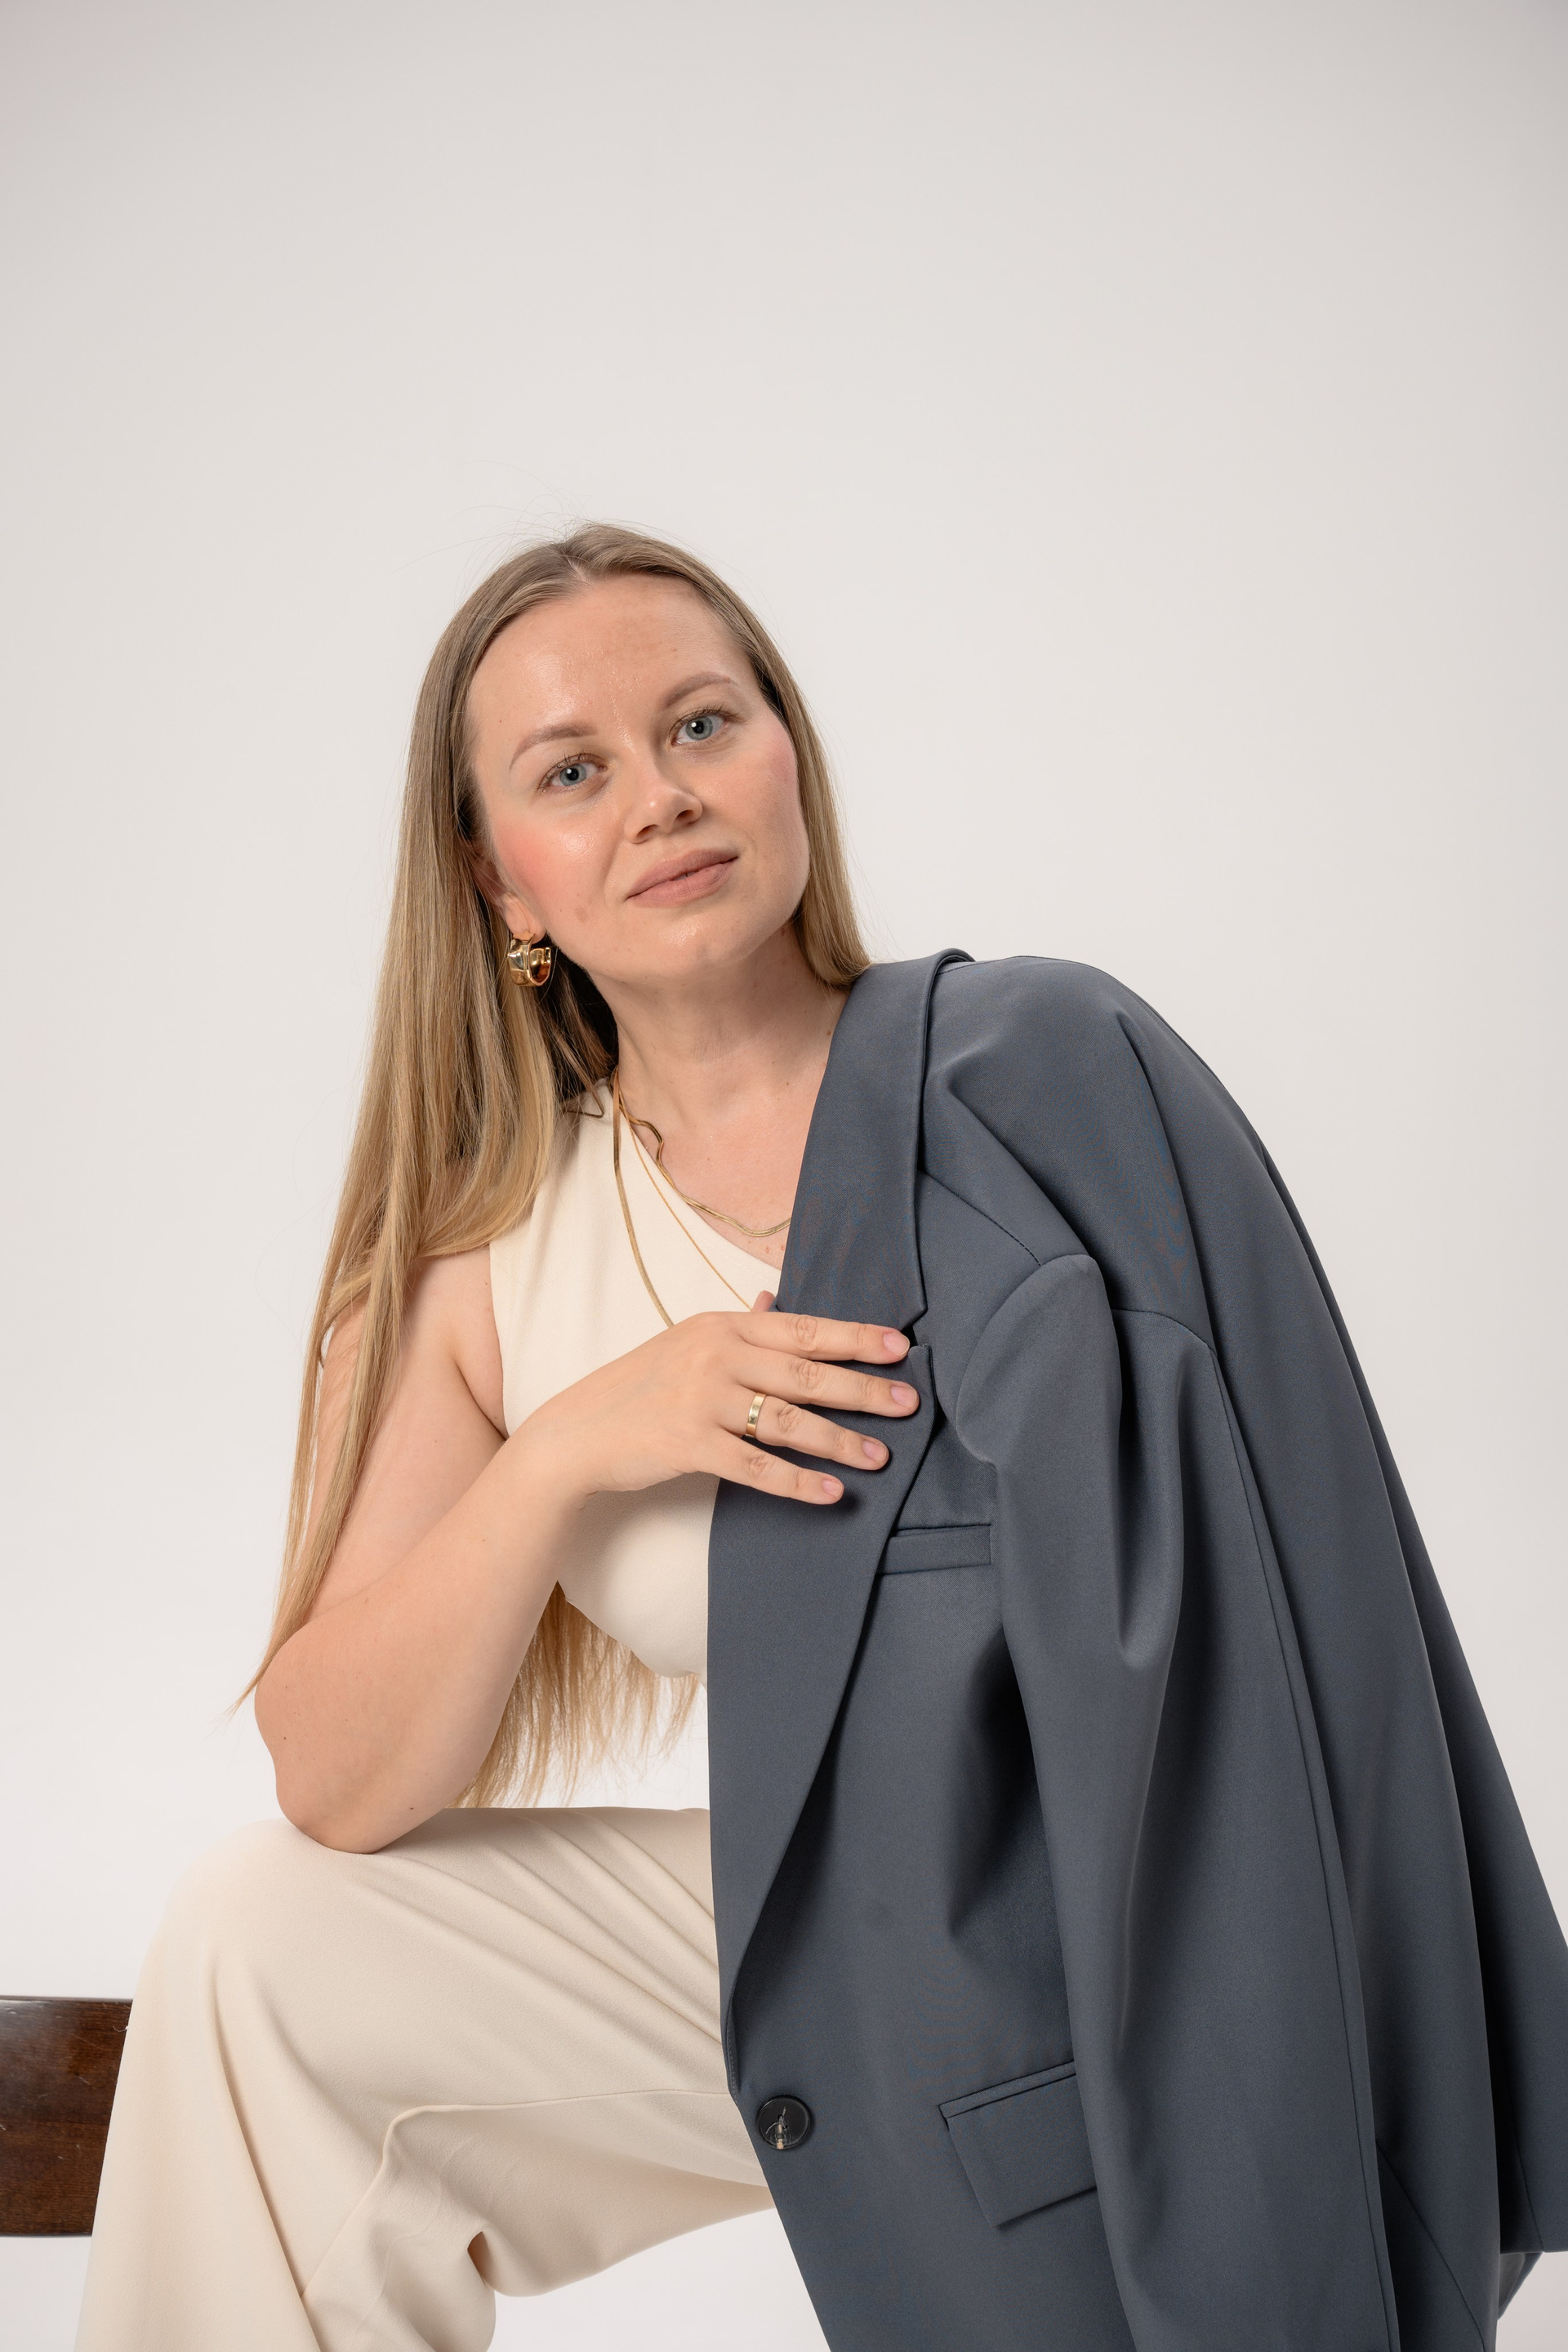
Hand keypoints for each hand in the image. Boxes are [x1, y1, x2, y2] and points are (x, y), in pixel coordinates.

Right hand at [518, 1296, 916, 1508]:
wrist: (578, 1432)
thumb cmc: (640, 1387)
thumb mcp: (686, 1343)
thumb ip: (737, 1325)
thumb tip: (775, 1298)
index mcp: (721, 1325)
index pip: (801, 1327)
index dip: (854, 1337)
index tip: (899, 1348)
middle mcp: (715, 1356)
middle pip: (805, 1372)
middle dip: (862, 1389)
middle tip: (909, 1404)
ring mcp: (701, 1400)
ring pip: (787, 1420)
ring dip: (839, 1440)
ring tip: (879, 1456)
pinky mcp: (689, 1445)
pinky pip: (756, 1466)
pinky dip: (797, 1481)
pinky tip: (830, 1492)